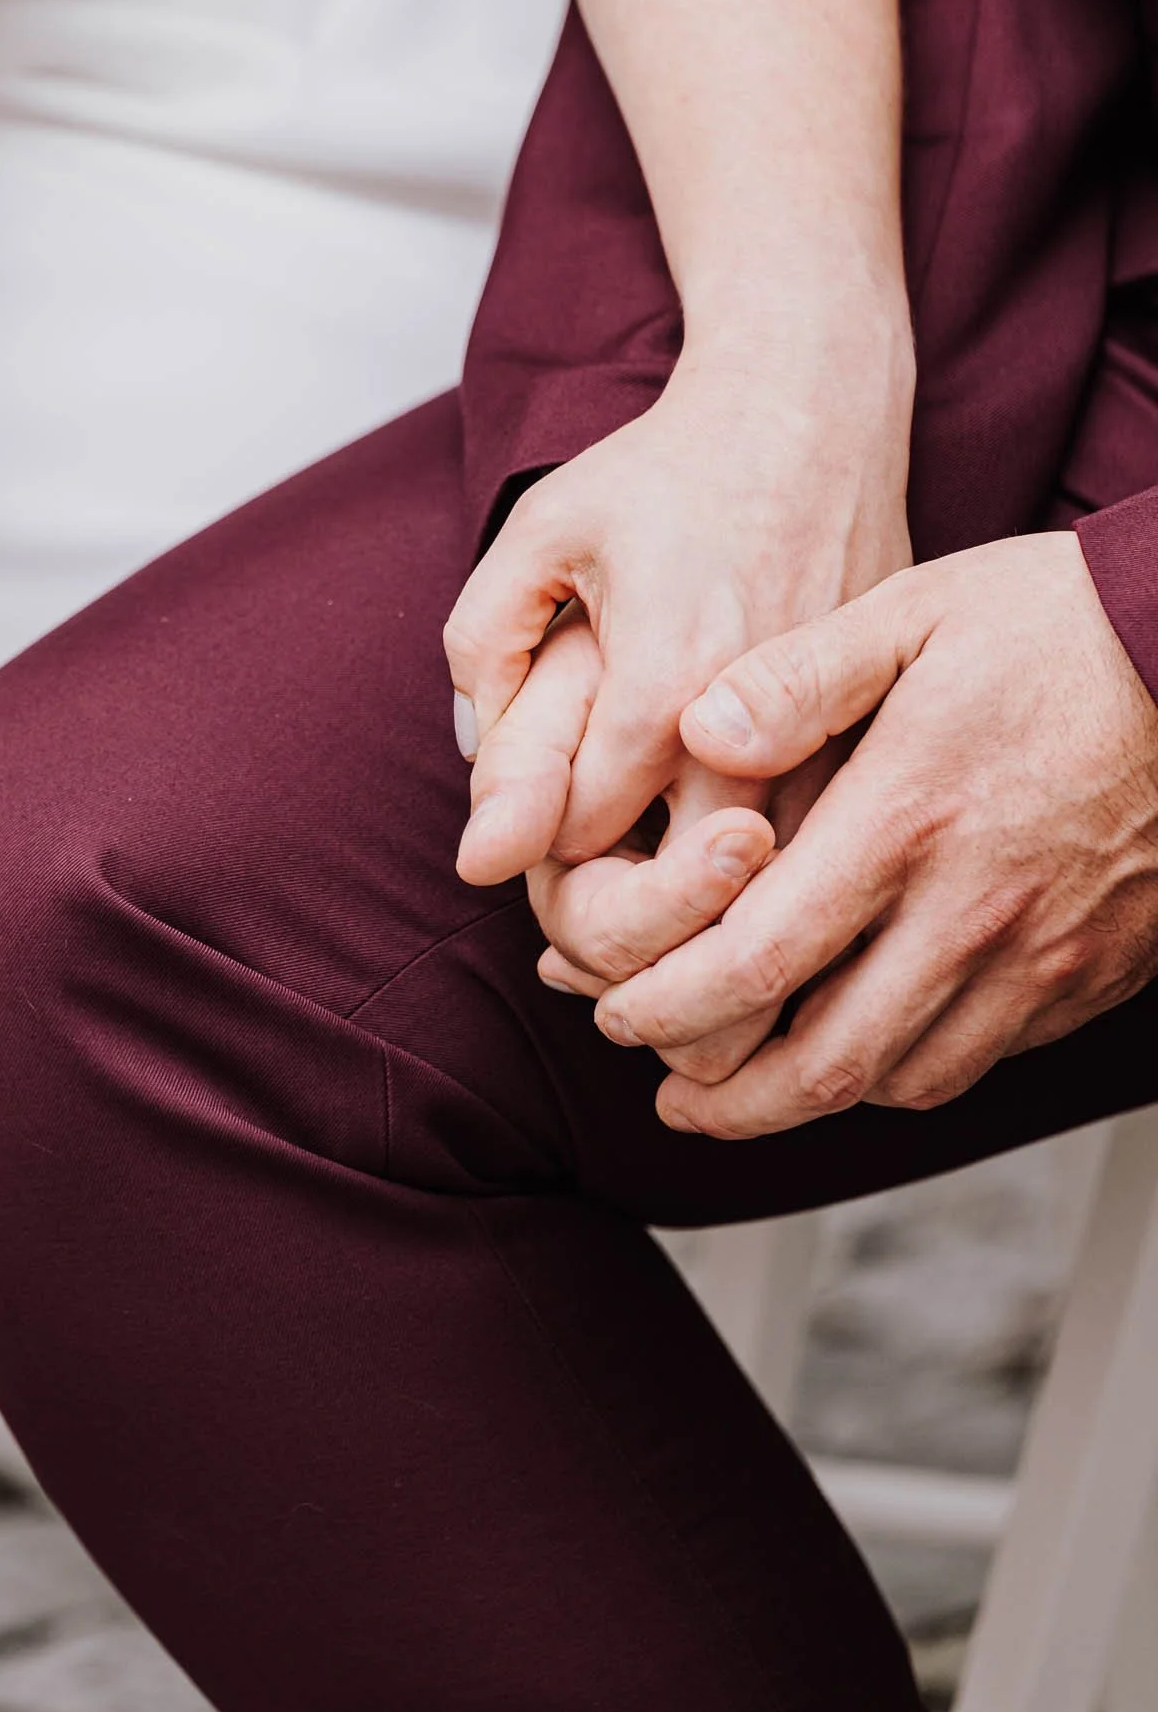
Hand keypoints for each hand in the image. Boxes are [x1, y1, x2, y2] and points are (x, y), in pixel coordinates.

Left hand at [445, 324, 912, 900]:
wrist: (811, 409)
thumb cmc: (668, 469)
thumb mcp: (541, 533)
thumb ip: (483, 651)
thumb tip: (477, 782)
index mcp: (670, 684)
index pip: (580, 848)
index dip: (539, 858)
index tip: (533, 826)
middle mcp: (764, 734)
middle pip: (678, 908)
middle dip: (620, 920)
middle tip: (585, 879)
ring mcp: (839, 747)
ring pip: (764, 907)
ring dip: (700, 917)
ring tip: (651, 873)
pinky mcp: (881, 745)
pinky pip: (821, 863)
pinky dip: (772, 883)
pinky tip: (725, 848)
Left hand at [590, 532, 1157, 1136]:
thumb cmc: (1060, 621)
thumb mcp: (913, 611)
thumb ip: (797, 676)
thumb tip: (696, 728)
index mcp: (906, 819)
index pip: (758, 962)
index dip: (671, 1009)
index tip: (617, 1012)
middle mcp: (972, 908)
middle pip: (827, 1063)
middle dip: (727, 1100)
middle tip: (669, 1093)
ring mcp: (1042, 954)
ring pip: (906, 1079)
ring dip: (815, 1100)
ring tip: (748, 1087)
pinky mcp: (1094, 973)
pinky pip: (984, 1059)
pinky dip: (907, 1071)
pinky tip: (864, 1042)